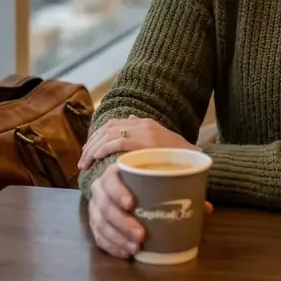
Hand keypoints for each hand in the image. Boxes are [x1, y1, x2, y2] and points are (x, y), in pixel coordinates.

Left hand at [77, 116, 194, 169]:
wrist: (198, 161)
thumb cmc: (181, 156)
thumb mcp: (162, 139)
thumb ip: (145, 129)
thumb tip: (130, 117)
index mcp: (145, 122)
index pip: (113, 124)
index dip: (97, 136)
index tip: (88, 150)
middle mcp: (142, 124)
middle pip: (106, 129)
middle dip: (91, 144)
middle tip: (82, 161)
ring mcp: (143, 132)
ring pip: (107, 135)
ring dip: (92, 149)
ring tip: (84, 164)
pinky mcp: (143, 143)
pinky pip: (115, 143)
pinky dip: (101, 150)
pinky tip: (94, 160)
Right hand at [87, 163, 213, 259]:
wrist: (125, 185)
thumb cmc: (146, 180)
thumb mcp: (161, 178)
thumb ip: (181, 188)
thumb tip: (207, 208)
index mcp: (116, 172)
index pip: (110, 178)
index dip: (117, 191)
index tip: (131, 203)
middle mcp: (101, 190)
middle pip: (105, 206)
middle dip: (121, 222)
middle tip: (140, 234)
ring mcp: (97, 208)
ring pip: (101, 224)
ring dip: (117, 237)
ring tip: (135, 247)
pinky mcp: (97, 224)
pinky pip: (99, 237)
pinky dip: (112, 246)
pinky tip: (126, 253)